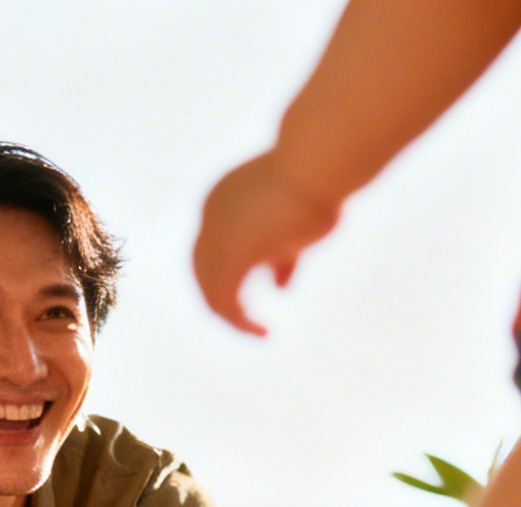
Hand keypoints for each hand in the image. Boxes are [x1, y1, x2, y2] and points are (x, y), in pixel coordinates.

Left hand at [192, 151, 341, 335]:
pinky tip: (262, 332)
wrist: (318, 161)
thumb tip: (278, 287)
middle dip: (223, 297)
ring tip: (257, 332)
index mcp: (221, 200)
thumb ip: (282, 255)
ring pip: (209, 288)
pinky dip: (239, 321)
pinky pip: (225, 300)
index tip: (268, 290)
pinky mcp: (232, 255)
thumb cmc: (317, 184)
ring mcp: (217, 234)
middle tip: (246, 321)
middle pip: (202, 269)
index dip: (232, 273)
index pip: (214, 247)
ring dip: (231, 315)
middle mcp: (211, 215)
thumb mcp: (297, 223)